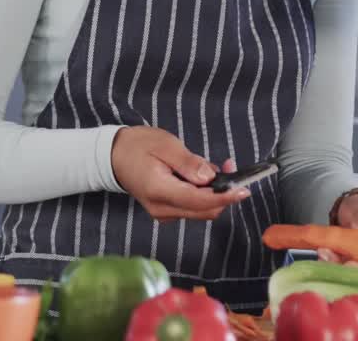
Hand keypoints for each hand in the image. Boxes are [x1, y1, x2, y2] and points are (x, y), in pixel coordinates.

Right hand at [111, 126, 246, 221]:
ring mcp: (164, 212)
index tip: (244, 189)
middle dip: (224, 193)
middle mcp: (162, 209)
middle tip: (231, 167)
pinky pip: (193, 206)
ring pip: (201, 210)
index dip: (225, 197)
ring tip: (220, 167)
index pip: (199, 201)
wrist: (114, 156)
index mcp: (160, 191)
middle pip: (204, 210)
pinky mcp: (167, 210)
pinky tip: (204, 175)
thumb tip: (210, 177)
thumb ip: (188, 163)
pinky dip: (205, 193)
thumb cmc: (138, 146)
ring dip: (216, 192)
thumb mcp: (165, 146)